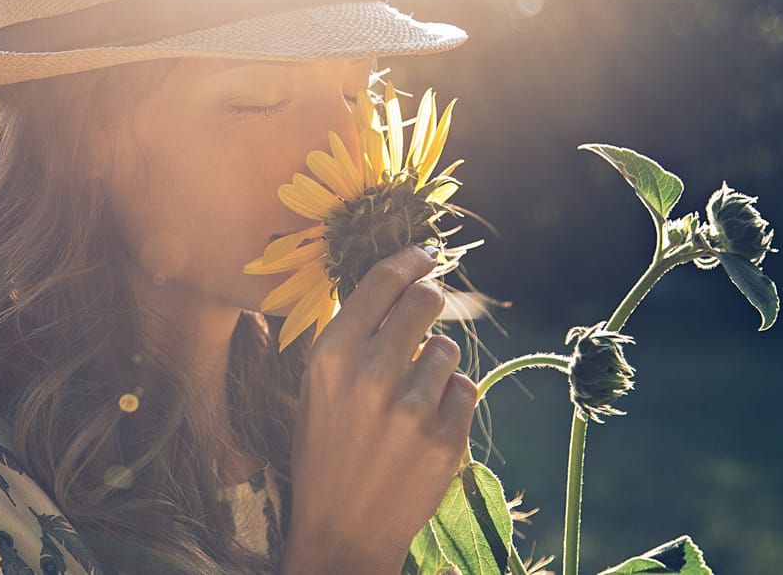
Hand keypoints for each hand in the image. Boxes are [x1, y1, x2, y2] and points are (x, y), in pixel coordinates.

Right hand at [281, 245, 478, 574]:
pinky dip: (451, 400)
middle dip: (430, 301)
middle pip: (426, 301)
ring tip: (410, 398)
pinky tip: (425, 425)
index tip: (425, 252)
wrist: (342, 530)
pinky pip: (465, 388)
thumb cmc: (325, 451)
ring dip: (436, 364)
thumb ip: (350, 337)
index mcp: (331, 355)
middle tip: (426, 313)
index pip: (382, 281)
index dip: (410, 259)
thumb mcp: (317, 387)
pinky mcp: (445, 437)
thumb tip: (393, 284)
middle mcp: (371, 374)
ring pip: (448, 349)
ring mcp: (411, 407)